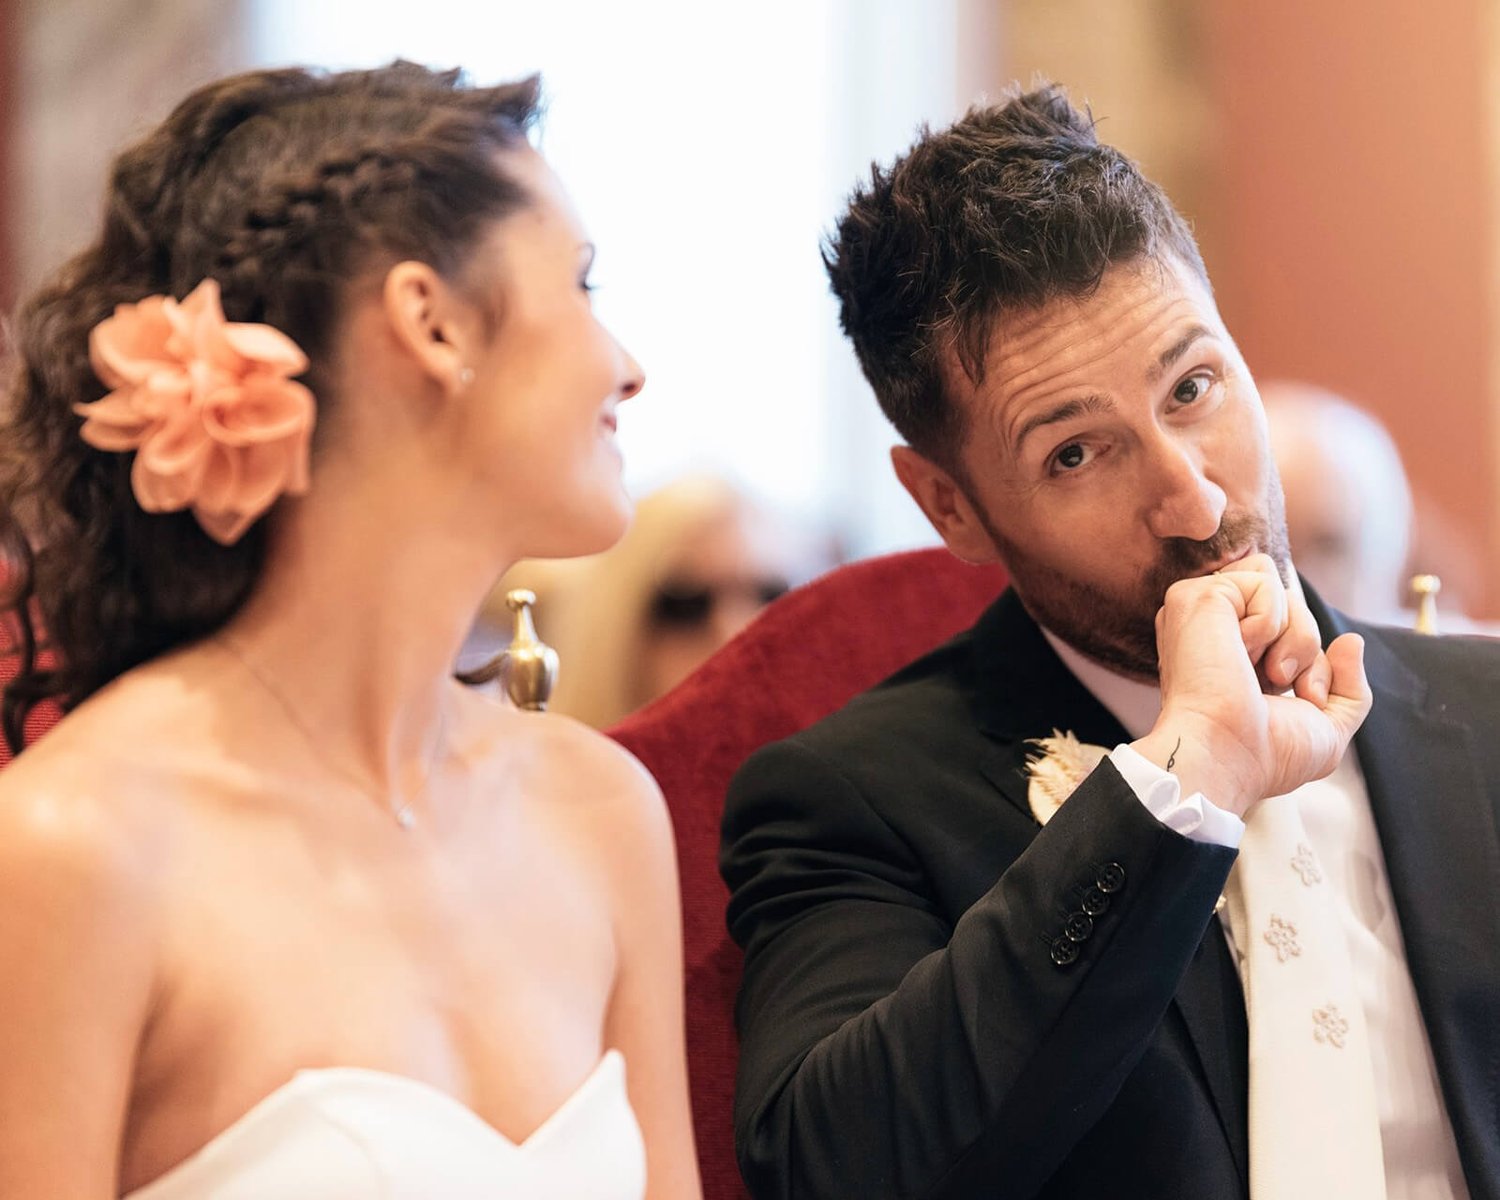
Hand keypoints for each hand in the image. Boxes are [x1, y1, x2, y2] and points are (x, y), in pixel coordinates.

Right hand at [1131, 555, 1371, 815]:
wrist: (1228, 756)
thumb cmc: (1265, 756)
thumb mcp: (1326, 729)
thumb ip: (1349, 688)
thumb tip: (1350, 640)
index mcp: (1232, 657)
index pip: (1290, 624)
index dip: (1311, 660)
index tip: (1299, 699)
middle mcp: (1213, 631)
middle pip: (1288, 599)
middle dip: (1305, 644)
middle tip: (1280, 682)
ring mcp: (1201, 613)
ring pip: (1276, 585)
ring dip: (1290, 633)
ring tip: (1264, 671)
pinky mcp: (1196, 597)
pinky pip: (1262, 581)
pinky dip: (1269, 622)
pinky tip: (1239, 652)